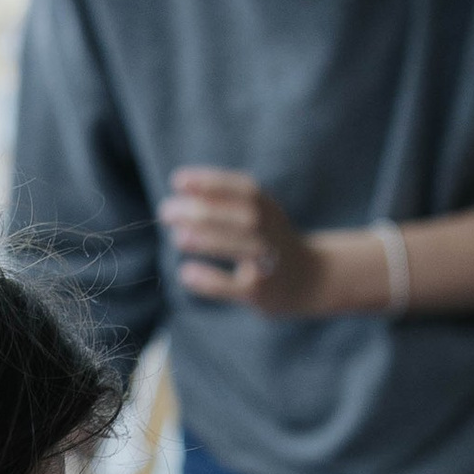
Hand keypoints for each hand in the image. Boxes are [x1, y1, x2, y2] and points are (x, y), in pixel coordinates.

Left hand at [158, 170, 334, 316]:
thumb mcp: (257, 212)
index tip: (178, 181)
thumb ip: (222, 200)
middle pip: (240, 216)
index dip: (210, 183)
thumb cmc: (267, 239)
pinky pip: (233, 286)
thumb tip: (179, 190)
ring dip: (208, 240)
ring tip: (178, 237)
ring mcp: (268, 262)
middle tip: (166, 211)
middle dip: (202, 211)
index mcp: (267, 207)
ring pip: (240, 247)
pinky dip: (209, 279)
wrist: (308, 278)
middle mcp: (271, 231)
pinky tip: (186, 272)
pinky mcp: (260, 291)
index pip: (241, 188)